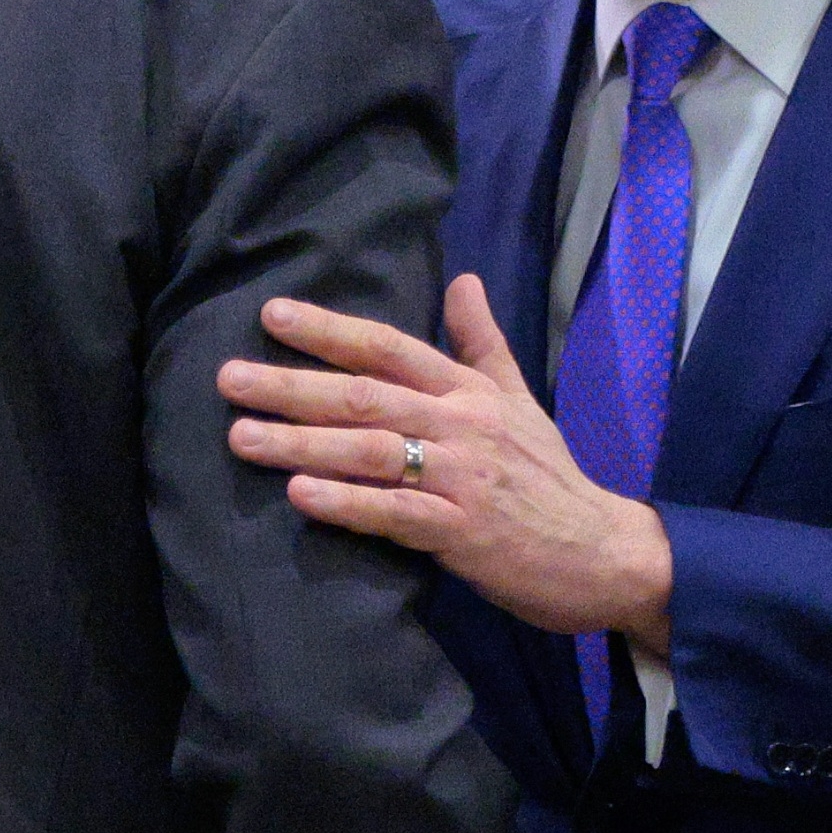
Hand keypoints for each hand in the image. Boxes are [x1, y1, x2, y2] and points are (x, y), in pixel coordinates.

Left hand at [226, 278, 675, 646]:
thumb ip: (482, 343)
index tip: (273, 316)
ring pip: (369, 451)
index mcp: (469, 391)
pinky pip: (393, 514)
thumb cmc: (548, 477)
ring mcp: (461, 479)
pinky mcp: (461, 533)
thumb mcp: (519, 399)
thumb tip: (462, 280)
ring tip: (240, 436)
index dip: (331, 331)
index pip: (390, 348)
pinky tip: (299, 494)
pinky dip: (345, 503)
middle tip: (228, 378)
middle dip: (292, 385)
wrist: (602, 552)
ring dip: (300, 442)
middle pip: (365, 396)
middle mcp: (462, 425)